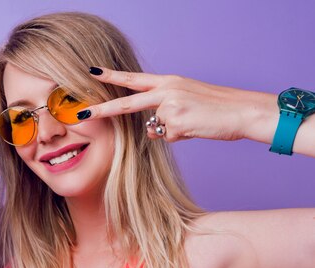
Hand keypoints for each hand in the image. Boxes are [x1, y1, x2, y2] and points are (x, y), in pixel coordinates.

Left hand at [84, 68, 276, 142]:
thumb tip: (150, 129)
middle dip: (103, 110)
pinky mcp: (177, 123)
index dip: (112, 76)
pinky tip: (197, 128)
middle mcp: (166, 91)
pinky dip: (182, 137)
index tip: (91, 72)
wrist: (242, 111)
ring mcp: (170, 106)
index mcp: (168, 82)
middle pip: (127, 103)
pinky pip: (169, 137)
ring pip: (156, 128)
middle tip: (81, 114)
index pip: (134, 79)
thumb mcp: (185, 101)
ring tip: (194, 121)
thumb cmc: (215, 108)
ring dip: (172, 131)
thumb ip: (163, 111)